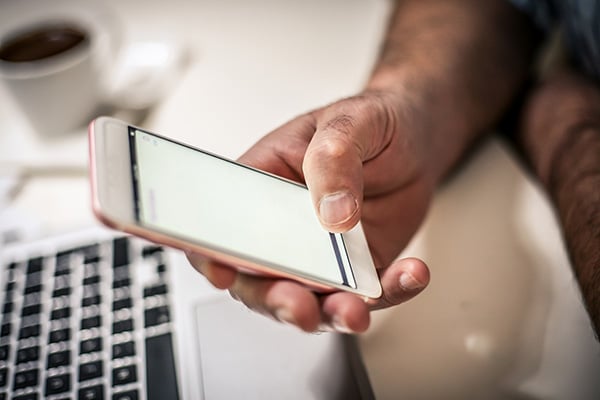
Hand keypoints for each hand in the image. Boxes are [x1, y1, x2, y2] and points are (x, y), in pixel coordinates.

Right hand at [187, 90, 431, 332]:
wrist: (414, 137)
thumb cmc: (370, 122)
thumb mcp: (349, 122)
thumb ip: (333, 159)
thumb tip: (332, 213)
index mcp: (263, 186)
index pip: (223, 227)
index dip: (211, 255)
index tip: (224, 273)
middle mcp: (286, 229)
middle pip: (263, 280)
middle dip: (278, 301)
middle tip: (299, 307)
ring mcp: (323, 255)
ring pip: (314, 300)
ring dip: (331, 312)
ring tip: (354, 309)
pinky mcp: (359, 268)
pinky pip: (370, 293)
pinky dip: (390, 292)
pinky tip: (409, 274)